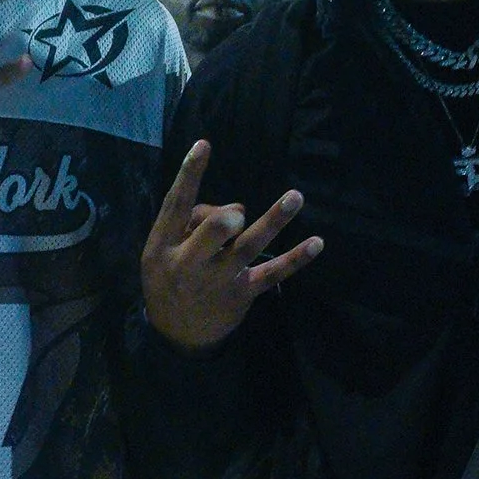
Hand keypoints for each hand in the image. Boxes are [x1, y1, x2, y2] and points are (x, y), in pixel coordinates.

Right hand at [141, 143, 322, 346]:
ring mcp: (219, 279)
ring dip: (273, 222)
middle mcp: (190, 262)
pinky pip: (272, 274)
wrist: (175, 333)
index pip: (175, 205)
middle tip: (237, 215)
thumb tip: (237, 209)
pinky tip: (317, 244)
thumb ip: (190, 223)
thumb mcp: (161, 249)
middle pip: (211, 235)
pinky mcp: (243, 293)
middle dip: (223, 224)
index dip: (189, 175)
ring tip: (294, 197)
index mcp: (163, 245)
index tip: (204, 145)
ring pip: (248, 247)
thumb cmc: (170, 276)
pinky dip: (296, 260)